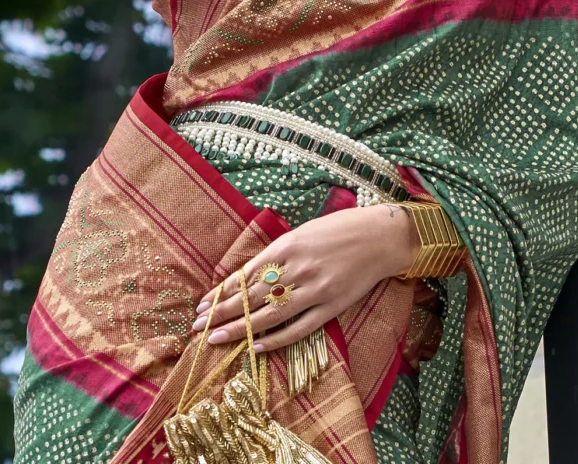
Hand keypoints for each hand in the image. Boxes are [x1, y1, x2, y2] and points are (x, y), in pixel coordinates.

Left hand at [192, 203, 419, 353]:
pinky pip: (298, 329)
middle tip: (198, 326)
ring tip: (216, 339)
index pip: (246, 275)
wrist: (380, 238)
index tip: (202, 304)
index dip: (222, 292)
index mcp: (288, 245)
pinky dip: (275, 340)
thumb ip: (278, 253)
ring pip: (269, 316)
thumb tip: (249, 275)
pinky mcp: (331, 308)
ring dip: (240, 329)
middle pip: (252, 298)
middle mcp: (298, 269)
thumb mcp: (303, 232)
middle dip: (222, 313)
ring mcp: (315, 290)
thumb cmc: (340, 229)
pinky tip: (256, 347)